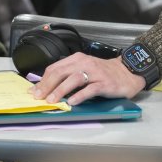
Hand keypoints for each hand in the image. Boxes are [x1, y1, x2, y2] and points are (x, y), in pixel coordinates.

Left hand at [30, 54, 145, 105]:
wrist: (127, 72)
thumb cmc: (102, 73)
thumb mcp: (83, 69)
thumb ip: (67, 76)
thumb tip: (46, 88)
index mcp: (76, 59)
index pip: (55, 68)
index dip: (43, 80)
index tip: (34, 91)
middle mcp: (84, 63)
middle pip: (61, 72)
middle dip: (47, 85)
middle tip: (39, 97)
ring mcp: (95, 73)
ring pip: (74, 79)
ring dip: (61, 90)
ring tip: (52, 100)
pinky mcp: (105, 83)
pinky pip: (90, 89)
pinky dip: (80, 95)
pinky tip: (72, 102)